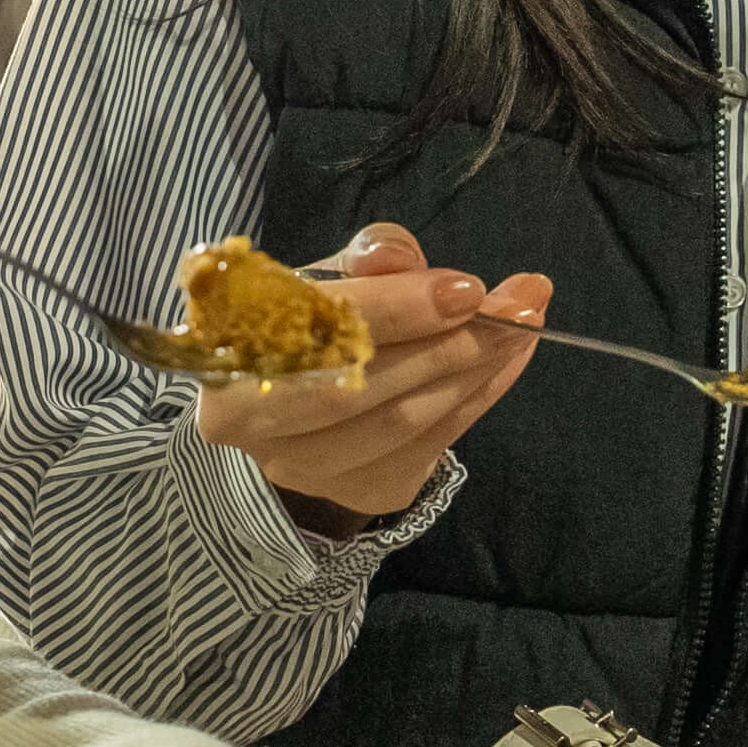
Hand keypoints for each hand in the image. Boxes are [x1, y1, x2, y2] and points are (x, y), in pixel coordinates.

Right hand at [196, 223, 549, 530]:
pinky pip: (430, 447)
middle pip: (359, 389)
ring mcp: (302, 467)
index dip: (393, 310)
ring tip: (522, 325)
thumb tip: (397, 256)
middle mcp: (247, 421)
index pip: (312, 332)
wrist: (297, 405)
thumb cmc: (312, 325)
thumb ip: (364, 259)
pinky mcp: (358, 490)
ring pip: (400, 423)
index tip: (463, 287)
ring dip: (474, 371)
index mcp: (225, 348)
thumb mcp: (330, 275)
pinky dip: (477, 399)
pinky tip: (507, 361)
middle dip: (447, 345)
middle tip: (516, 307)